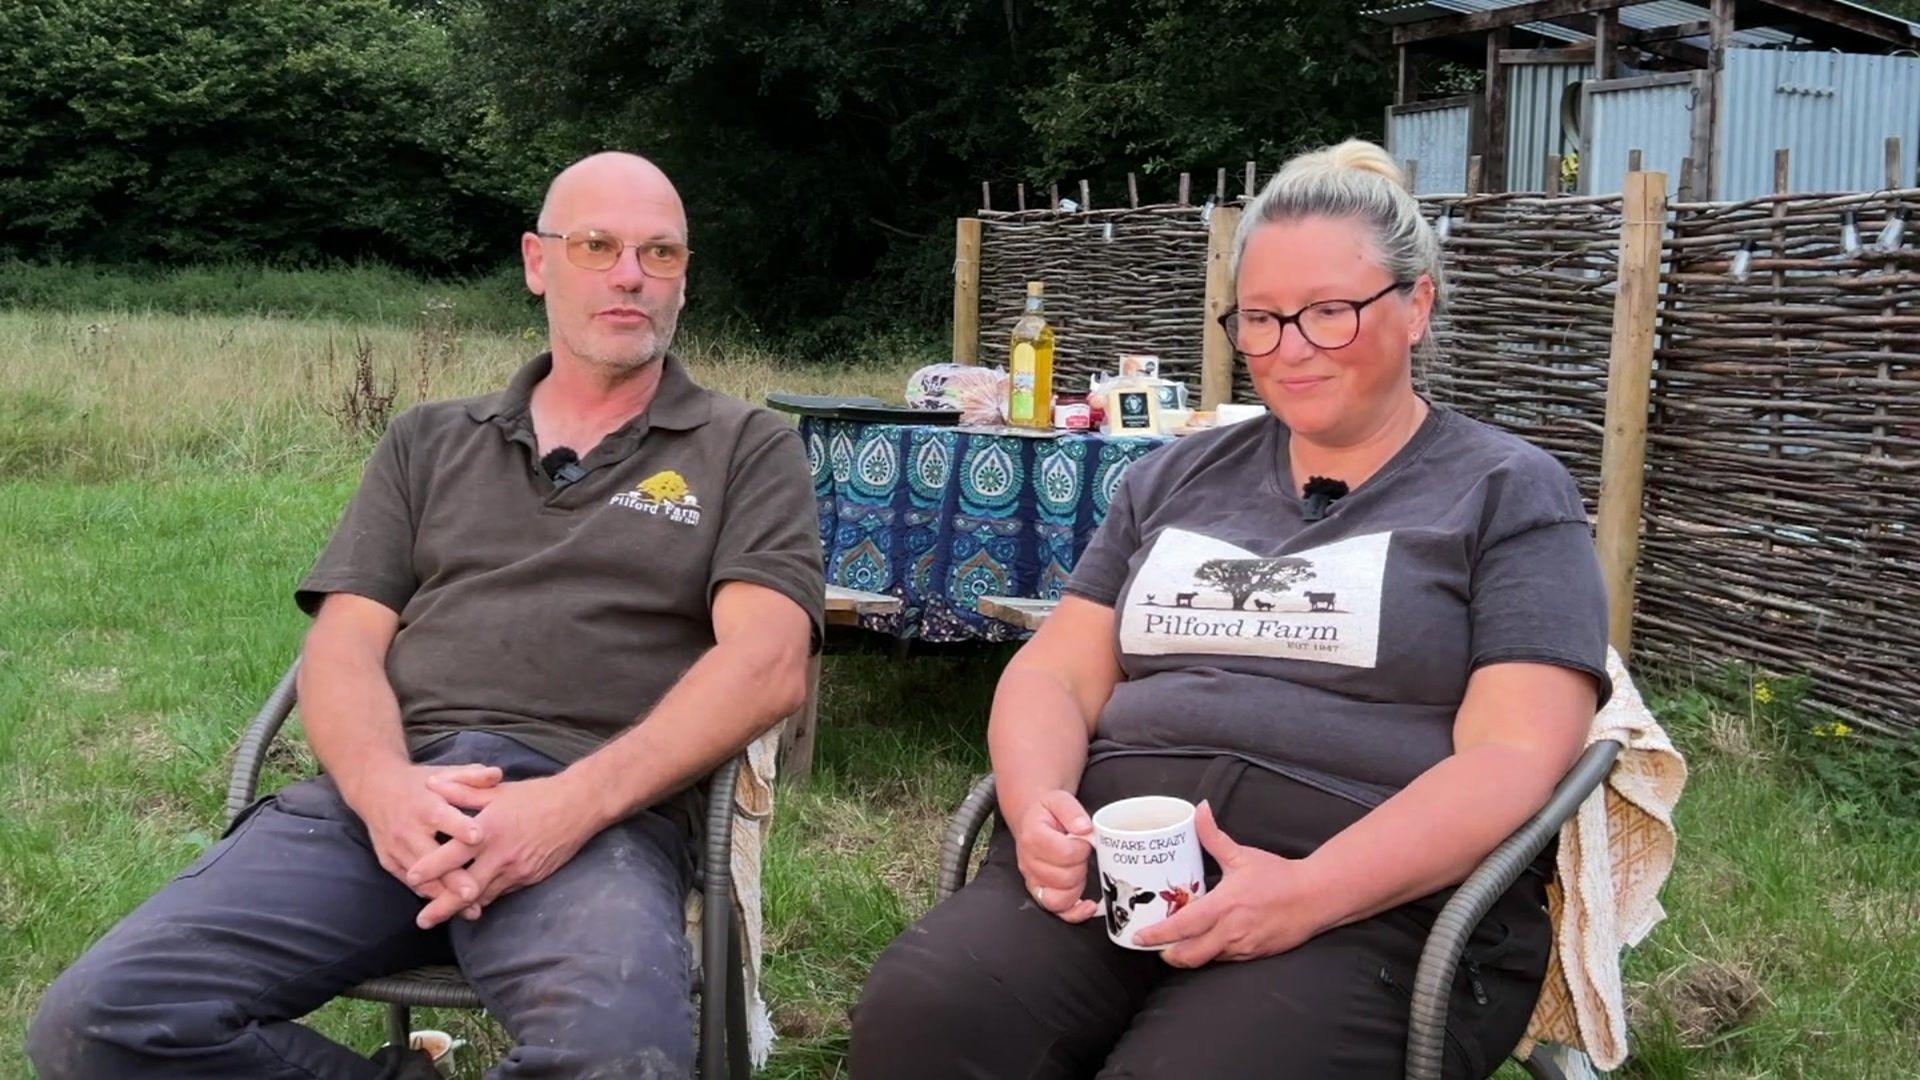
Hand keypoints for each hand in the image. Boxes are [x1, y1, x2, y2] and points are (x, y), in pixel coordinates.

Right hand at [345, 762, 500, 918]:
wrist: (375, 789)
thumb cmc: (420, 783)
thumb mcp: (444, 774)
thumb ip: (472, 776)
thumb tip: (498, 774)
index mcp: (423, 805)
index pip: (441, 816)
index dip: (459, 827)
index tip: (478, 837)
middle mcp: (407, 829)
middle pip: (430, 857)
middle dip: (451, 877)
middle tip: (474, 892)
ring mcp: (396, 849)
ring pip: (420, 878)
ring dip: (444, 896)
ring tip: (471, 910)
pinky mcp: (389, 862)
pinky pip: (411, 884)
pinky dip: (431, 896)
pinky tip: (452, 909)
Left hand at [406, 773, 597, 928]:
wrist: (579, 806)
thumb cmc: (537, 795)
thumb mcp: (497, 789)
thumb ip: (462, 790)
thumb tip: (431, 785)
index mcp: (491, 830)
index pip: (455, 855)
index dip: (432, 868)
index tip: (411, 878)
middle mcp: (502, 855)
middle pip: (467, 889)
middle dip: (442, 907)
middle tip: (422, 921)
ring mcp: (518, 870)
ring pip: (485, 896)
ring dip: (463, 908)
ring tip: (442, 915)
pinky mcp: (531, 878)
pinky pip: (503, 892)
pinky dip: (486, 898)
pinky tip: (474, 902)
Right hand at [1013, 789, 1099, 923]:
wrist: (1031, 819)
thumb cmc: (1046, 812)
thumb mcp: (1059, 800)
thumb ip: (1072, 811)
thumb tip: (1085, 829)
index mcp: (1033, 837)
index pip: (1065, 853)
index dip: (1082, 847)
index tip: (1083, 838)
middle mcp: (1029, 862)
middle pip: (1064, 878)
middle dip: (1080, 865)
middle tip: (1080, 851)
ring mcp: (1033, 880)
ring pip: (1059, 899)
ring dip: (1077, 885)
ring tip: (1079, 868)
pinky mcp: (1039, 892)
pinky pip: (1057, 911)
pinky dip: (1075, 912)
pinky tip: (1088, 905)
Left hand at [1131, 801, 1328, 965]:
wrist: (1316, 897)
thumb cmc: (1278, 876)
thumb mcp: (1242, 855)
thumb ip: (1213, 836)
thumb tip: (1199, 809)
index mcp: (1223, 906)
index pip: (1182, 926)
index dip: (1157, 935)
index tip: (1138, 937)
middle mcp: (1230, 932)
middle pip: (1189, 955)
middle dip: (1168, 954)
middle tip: (1155, 946)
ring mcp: (1243, 947)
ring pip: (1206, 960)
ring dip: (1188, 955)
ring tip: (1176, 945)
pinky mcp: (1254, 956)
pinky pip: (1225, 960)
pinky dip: (1211, 954)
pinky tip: (1206, 943)